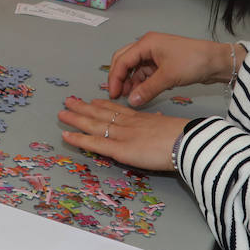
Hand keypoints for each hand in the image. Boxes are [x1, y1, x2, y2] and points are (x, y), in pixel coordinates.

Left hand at [58, 96, 185, 171]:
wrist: (187, 141)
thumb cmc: (183, 136)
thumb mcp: (169, 125)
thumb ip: (159, 122)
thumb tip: (158, 118)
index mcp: (141, 118)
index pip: (117, 110)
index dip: (102, 105)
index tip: (92, 100)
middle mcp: (127, 123)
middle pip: (101, 113)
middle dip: (83, 107)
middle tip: (69, 101)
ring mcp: (121, 135)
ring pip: (93, 125)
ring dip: (76, 119)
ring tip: (63, 113)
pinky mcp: (119, 149)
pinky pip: (94, 143)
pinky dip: (79, 139)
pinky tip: (67, 136)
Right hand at [108, 32, 239, 105]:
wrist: (216, 61)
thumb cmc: (192, 62)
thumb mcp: (168, 77)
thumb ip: (148, 89)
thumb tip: (131, 101)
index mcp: (146, 43)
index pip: (122, 60)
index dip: (115, 77)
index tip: (113, 94)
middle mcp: (148, 46)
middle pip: (125, 61)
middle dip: (120, 78)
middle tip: (117, 95)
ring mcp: (156, 55)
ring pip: (136, 68)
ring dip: (132, 82)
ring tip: (130, 98)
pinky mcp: (163, 63)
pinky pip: (147, 73)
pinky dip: (143, 83)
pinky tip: (142, 94)